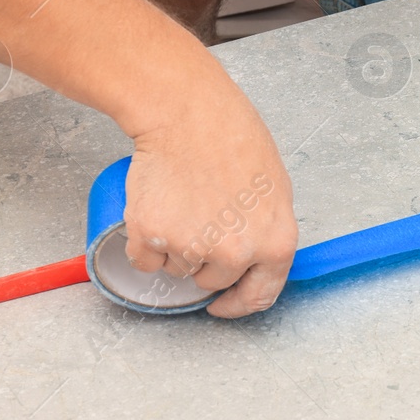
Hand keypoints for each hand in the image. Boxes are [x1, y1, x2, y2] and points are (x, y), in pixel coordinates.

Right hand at [122, 82, 297, 317]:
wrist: (188, 114)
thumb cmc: (232, 139)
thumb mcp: (274, 191)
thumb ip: (266, 233)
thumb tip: (252, 260)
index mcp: (275, 244)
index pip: (259, 297)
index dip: (238, 304)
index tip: (223, 304)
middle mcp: (235, 254)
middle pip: (212, 281)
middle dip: (203, 261)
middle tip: (199, 219)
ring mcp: (192, 248)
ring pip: (177, 268)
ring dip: (174, 246)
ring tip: (182, 201)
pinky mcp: (152, 237)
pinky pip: (144, 258)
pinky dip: (144, 241)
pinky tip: (158, 207)